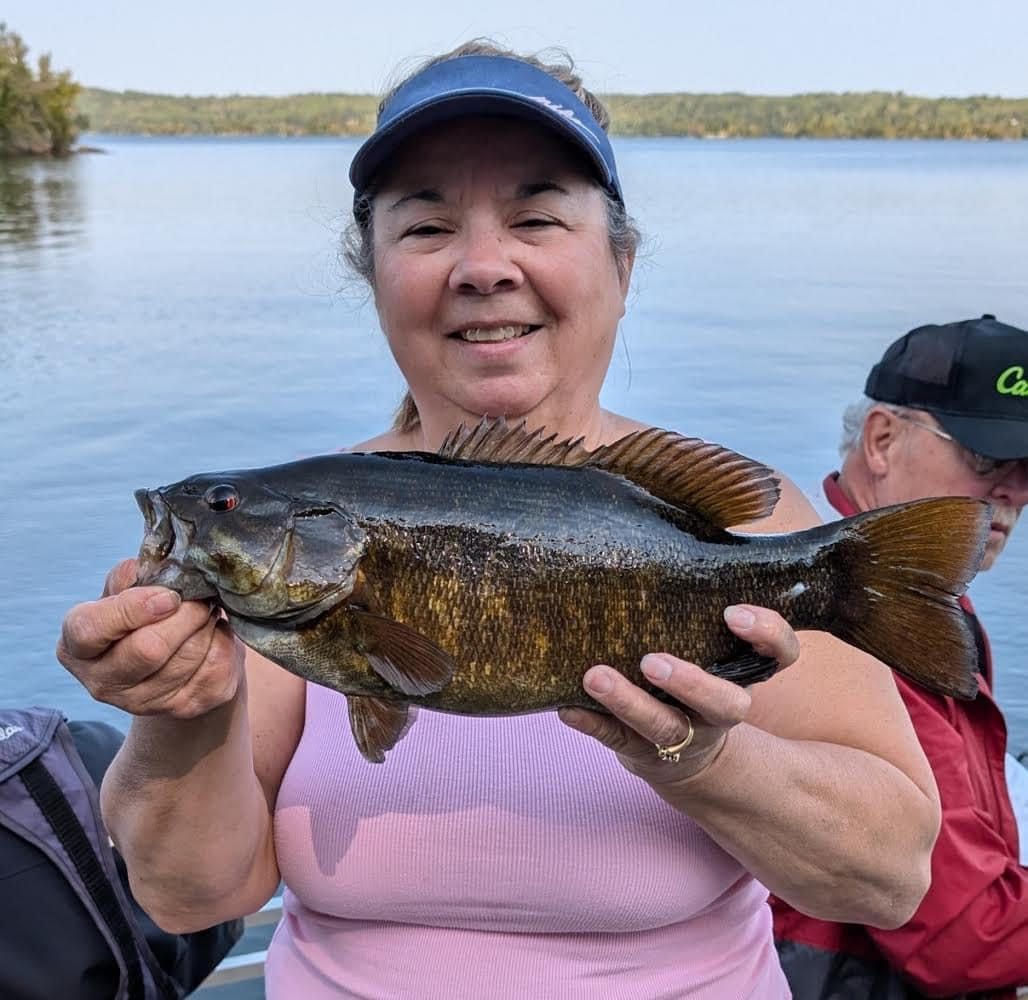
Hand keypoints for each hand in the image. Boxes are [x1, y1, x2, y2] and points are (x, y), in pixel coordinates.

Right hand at [56, 558, 244, 718]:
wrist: (177, 659)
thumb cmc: (145, 616)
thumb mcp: (129, 592)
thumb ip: (129, 578)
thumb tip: (141, 568)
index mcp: (78, 647)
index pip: (92, 629)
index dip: (133, 608)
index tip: (169, 596)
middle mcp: (102, 683)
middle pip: (149, 648)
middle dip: (185, 614)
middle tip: (199, 598)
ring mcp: (142, 703)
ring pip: (189, 655)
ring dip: (207, 624)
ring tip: (206, 612)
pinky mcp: (184, 708)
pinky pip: (216, 667)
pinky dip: (224, 642)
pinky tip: (216, 634)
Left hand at [559, 604, 800, 787]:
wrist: (689, 757)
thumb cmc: (696, 674)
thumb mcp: (714, 644)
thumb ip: (705, 602)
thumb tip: (679, 526)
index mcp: (743, 673)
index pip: (780, 655)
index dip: (767, 635)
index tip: (732, 612)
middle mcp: (719, 710)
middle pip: (724, 704)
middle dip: (691, 683)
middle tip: (652, 661)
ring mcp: (682, 736)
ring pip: (662, 726)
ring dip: (628, 702)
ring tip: (594, 675)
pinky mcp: (641, 751)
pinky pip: (615, 740)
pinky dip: (591, 723)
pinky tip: (567, 708)